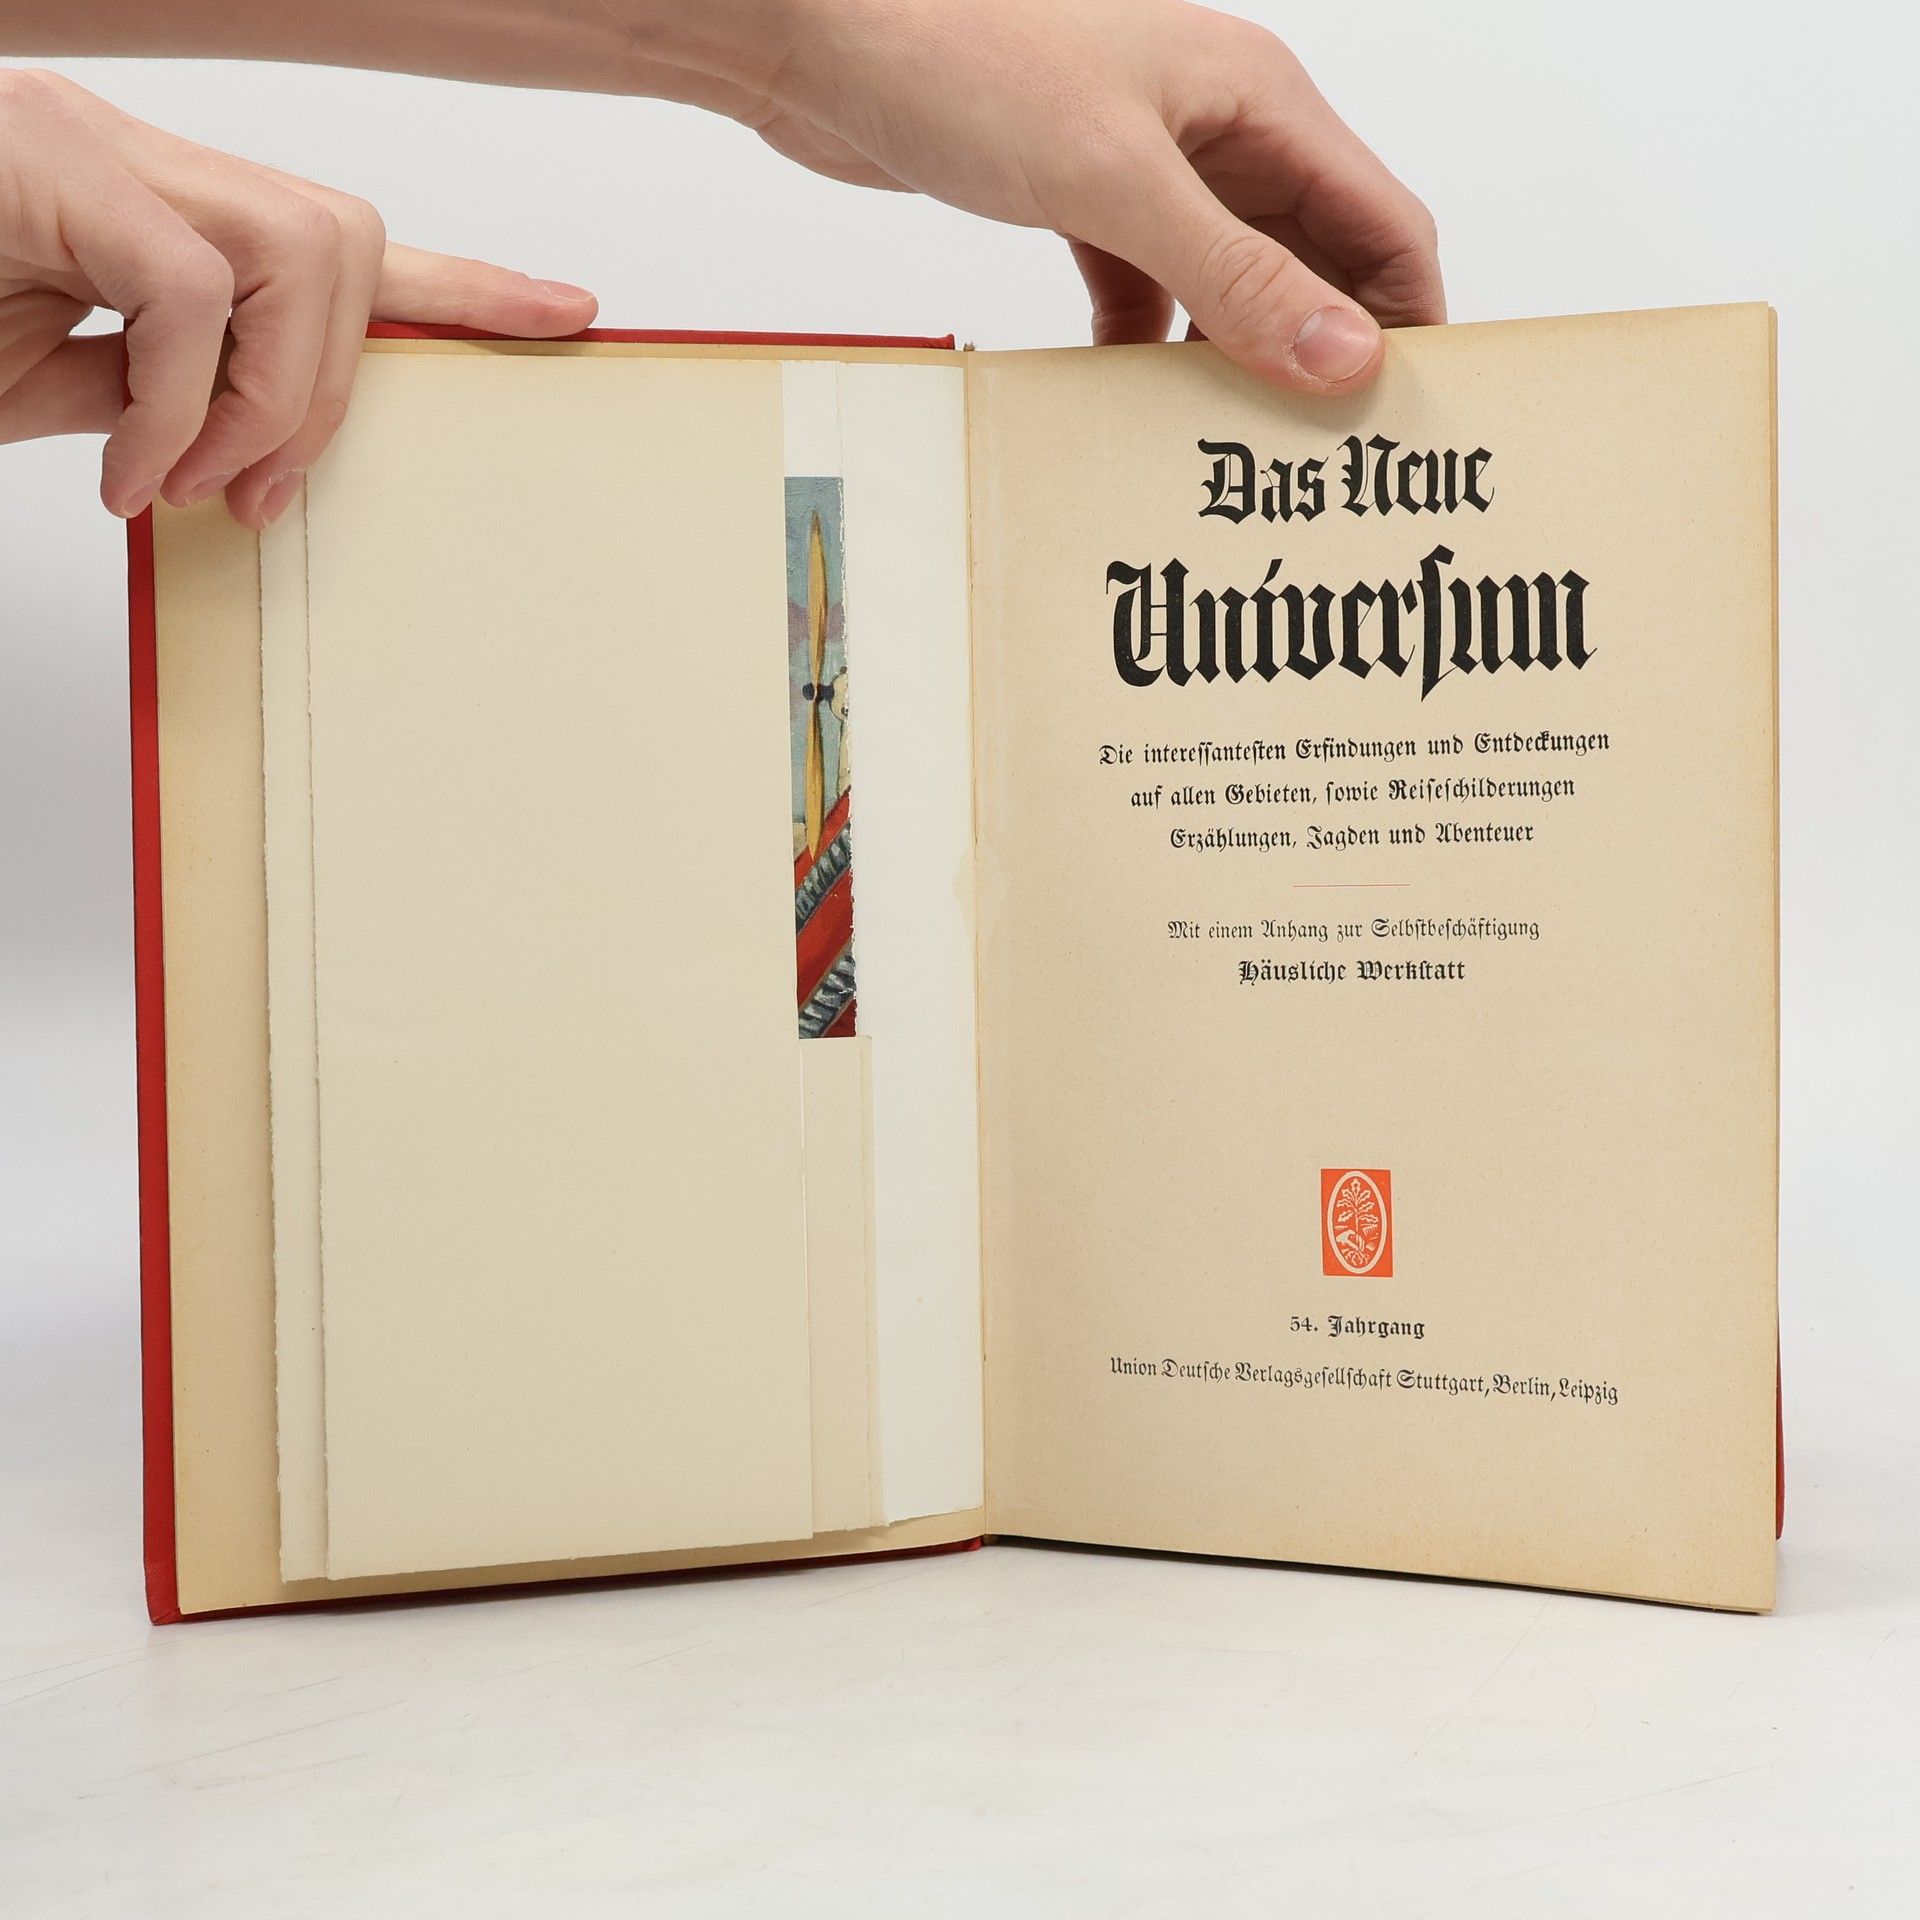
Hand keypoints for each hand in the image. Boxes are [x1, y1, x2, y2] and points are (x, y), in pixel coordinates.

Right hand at [0, 68, 595, 524]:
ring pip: (301, 254)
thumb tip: (249, 458)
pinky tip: (126, 470)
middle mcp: (138, 156)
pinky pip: (190, 294)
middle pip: (347, 248)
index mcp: (153, 208)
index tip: (566, 315)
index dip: (464, 282)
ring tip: (180, 475)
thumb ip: (159, 402)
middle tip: (247, 492)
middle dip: (330, 391)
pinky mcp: (46, 164)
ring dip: (265, 396)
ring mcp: (91, 147)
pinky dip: (178, 403)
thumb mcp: (54, 391)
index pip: (342, 240)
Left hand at [749, 0, 1442, 390]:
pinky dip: (1147, 347)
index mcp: (1259, 100)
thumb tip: (1344, 358)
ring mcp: (1150, 167)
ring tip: (1234, 445)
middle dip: (1324, 353)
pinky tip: (1132, 403)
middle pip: (1313, 259)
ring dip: (1234, 358)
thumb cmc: (963, 60)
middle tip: (1324, 459)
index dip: (1408, 319)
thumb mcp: (1118, 182)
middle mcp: (1219, 131)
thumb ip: (1235, 273)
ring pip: (1230, 282)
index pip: (1382, 222)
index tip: (1407, 419)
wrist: (822, 38)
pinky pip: (1147, 290)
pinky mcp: (1085, 201)